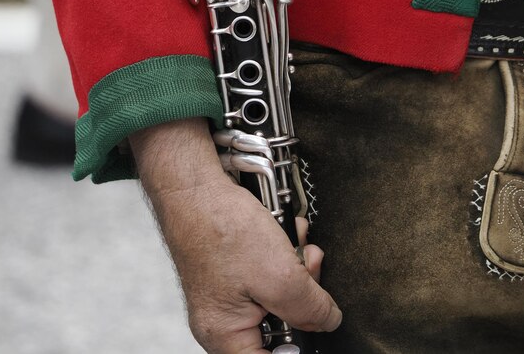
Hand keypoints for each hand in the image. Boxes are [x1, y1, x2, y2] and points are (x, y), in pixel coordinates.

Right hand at [131, 118, 341, 353]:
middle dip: (305, 299)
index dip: (299, 349)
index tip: (316, 325)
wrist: (194, 185)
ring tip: (299, 246)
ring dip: (298, 272)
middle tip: (311, 270)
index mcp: (226, 336)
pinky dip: (285, 258)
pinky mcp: (236, 272)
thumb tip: (329, 322)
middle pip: (281, 329)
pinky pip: (270, 275)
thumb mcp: (279, 276)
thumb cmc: (221, 228)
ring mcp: (230, 295)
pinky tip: (288, 236)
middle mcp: (225, 320)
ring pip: (280, 298)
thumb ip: (310, 309)